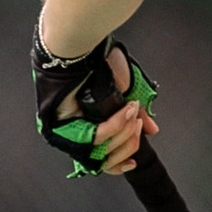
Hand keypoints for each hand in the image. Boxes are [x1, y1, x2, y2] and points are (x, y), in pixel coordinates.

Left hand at [32, 34, 159, 176]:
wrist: (80, 48)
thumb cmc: (97, 63)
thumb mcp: (124, 92)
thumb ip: (136, 114)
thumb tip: (150, 130)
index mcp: (85, 127)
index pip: (99, 160)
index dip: (118, 163)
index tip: (133, 161)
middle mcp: (74, 132)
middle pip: (103, 161)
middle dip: (129, 144)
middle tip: (139, 123)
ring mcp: (66, 131)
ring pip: (101, 151)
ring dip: (124, 133)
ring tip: (133, 112)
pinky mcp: (61, 126)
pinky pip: (95, 137)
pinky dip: (115, 125)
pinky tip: (126, 110)